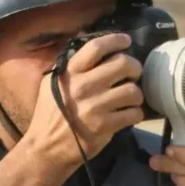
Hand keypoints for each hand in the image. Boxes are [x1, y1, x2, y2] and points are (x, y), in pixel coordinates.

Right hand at [23, 32, 145, 170]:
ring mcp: (95, 107)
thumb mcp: (53, 84)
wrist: (47, 148)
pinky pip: (133, 114)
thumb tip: (86, 38)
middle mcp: (83, 87)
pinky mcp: (105, 126)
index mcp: (70, 73)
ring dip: (136, 94)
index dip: (116, 40)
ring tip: (130, 98)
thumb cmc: (51, 114)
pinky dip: (136, 114)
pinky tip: (129, 114)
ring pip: (132, 90)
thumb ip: (71, 65)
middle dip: (135, 67)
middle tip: (134, 73)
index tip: (126, 41)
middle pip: (122, 64)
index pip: (96, 48)